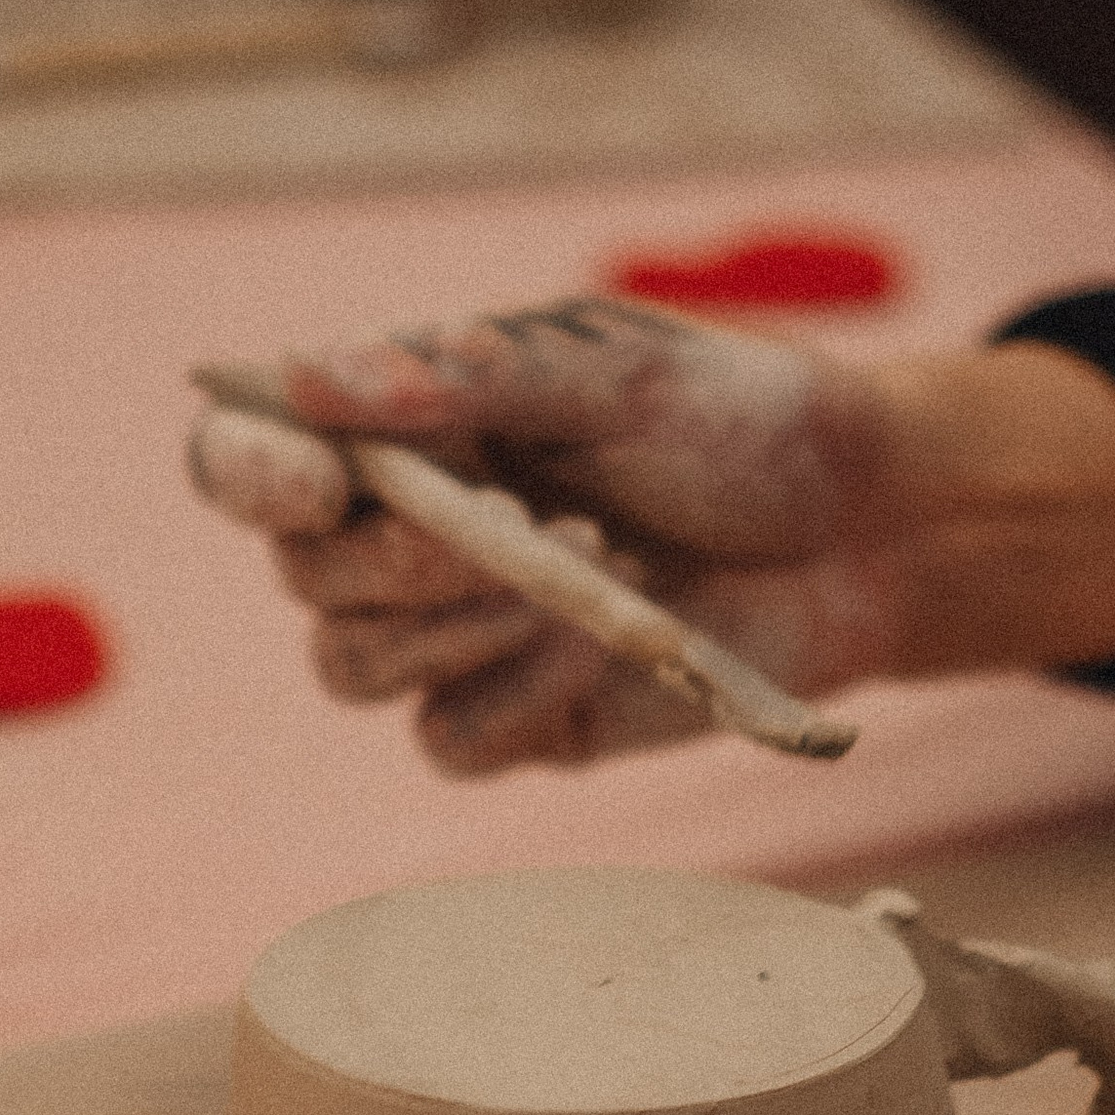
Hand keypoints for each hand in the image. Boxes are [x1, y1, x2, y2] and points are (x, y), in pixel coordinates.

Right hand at [187, 296, 1114, 775]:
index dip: (248, 473)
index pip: (251, 458)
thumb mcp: (614, 374)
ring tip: (596, 559)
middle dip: (397, 558)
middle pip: (303, 577)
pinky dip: (522, 690)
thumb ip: (466, 380)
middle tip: (523, 521)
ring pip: (350, 668)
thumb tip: (309, 372)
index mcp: (403, 427)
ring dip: (461, 620)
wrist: (866, 531)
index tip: (312, 480)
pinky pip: (450, 741)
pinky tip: (604, 638)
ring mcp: (455, 639)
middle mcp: (404, 535)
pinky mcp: (520, 720)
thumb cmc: (737, 425)